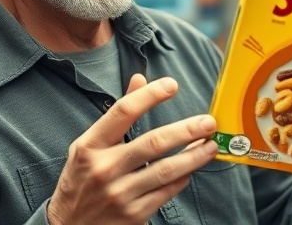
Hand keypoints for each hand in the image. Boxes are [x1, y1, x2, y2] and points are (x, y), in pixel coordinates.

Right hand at [46, 74, 218, 224]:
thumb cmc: (81, 180)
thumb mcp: (89, 145)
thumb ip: (117, 114)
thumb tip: (140, 80)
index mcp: (90, 146)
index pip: (123, 113)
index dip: (150, 96)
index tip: (172, 85)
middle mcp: (104, 169)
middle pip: (154, 143)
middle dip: (187, 130)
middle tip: (208, 122)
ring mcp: (119, 194)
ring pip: (167, 170)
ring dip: (194, 156)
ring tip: (211, 145)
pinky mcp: (133, 215)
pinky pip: (166, 192)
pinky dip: (182, 178)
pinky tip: (191, 169)